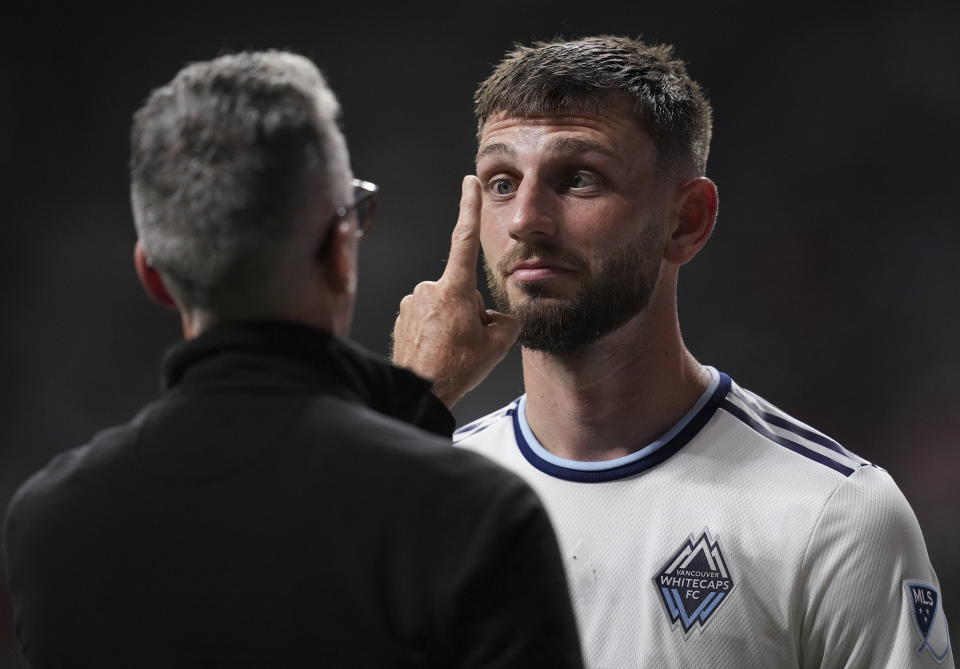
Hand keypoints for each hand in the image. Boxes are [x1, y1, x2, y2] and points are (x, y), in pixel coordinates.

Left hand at [392, 175, 518, 407]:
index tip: (469, 183)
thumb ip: (506, 321)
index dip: (469, 208)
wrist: (420, 391)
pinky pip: (427, 315)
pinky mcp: (402, 316)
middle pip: (461, 289)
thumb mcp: (498, 343)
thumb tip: (498, 318)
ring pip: (444, 304)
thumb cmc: (456, 368)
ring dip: (452, 320)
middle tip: (468, 340)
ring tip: (451, 348)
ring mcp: (413, 302)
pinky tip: (437, 349)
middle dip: (469, 309)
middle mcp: (429, 289)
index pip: (464, 239)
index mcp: (454, 289)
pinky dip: (435, 329)